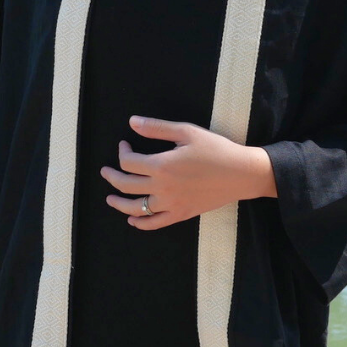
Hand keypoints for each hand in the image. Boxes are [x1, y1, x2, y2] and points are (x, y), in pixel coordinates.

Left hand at [99, 115, 275, 230]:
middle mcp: (162, 187)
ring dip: (119, 203)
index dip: (122, 153)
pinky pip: (155, 223)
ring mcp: (171, 204)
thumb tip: (132, 123)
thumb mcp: (187, 131)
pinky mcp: (181, 214)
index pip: (129, 162)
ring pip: (136, 208)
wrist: (241, 173)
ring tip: (110, 198)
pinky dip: (141, 223)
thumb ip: (156, 128)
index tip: (125, 145)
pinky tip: (133, 220)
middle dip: (112, 177)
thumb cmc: (216, 149)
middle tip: (106, 171)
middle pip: (126, 185)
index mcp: (161, 165)